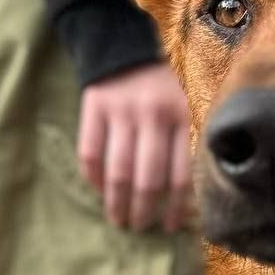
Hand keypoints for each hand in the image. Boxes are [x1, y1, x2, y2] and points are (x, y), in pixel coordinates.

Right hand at [78, 62, 191, 232]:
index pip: (181, 175)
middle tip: (139, 227)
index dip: (176, 208)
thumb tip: (183, 202)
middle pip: (148, 179)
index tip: (169, 226)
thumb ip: (184, 146)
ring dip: (117, 203)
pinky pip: (90, 154)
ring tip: (119, 219)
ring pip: (118, 172)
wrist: (124, 47)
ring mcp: (122, 111)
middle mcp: (153, 115)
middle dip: (144, 211)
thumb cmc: (160, 89)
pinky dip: (95, 179)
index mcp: (182, 117)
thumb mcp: (183, 109)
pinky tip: (100, 191)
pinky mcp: (94, 108)